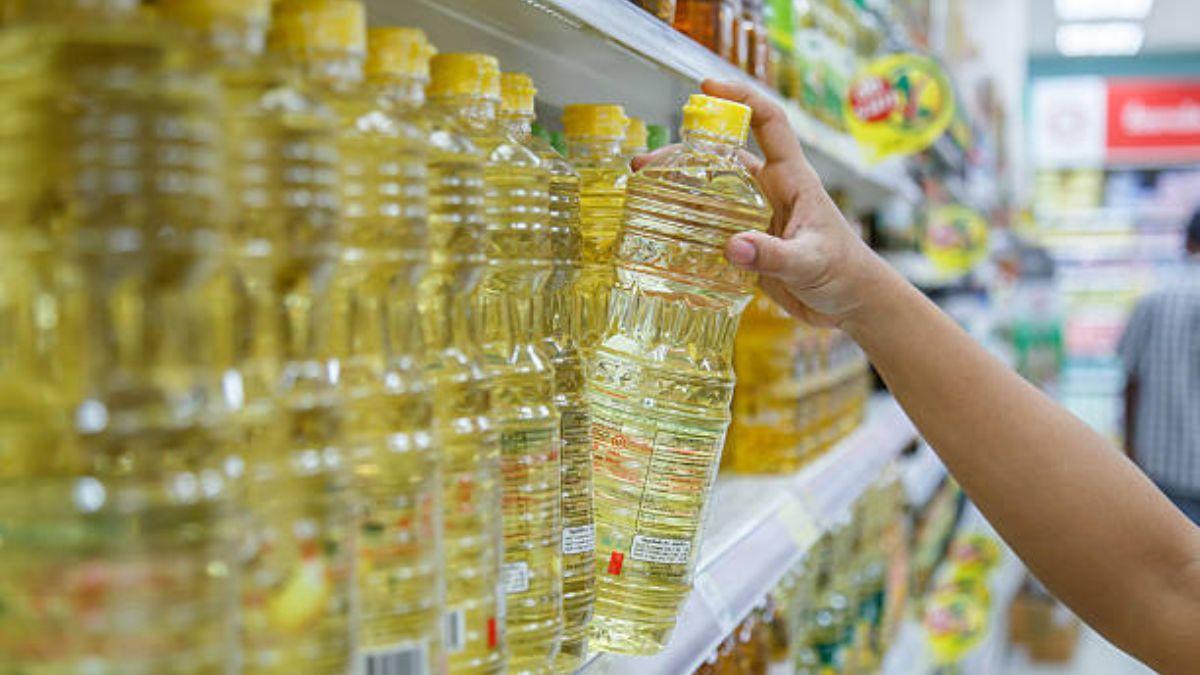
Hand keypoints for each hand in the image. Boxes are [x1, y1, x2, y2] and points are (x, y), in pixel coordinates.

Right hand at [632, 79, 891, 327]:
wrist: (851, 303)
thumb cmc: (843, 273)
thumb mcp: (809, 262)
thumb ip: (773, 255)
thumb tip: (732, 247)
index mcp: (791, 179)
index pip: (768, 122)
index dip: (740, 98)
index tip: (706, 89)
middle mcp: (770, 191)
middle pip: (722, 160)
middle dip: (683, 156)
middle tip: (644, 166)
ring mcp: (757, 217)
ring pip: (711, 193)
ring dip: (678, 190)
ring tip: (641, 192)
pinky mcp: (749, 244)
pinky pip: (712, 227)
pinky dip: (687, 225)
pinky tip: (661, 230)